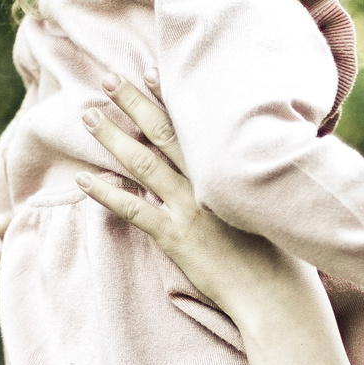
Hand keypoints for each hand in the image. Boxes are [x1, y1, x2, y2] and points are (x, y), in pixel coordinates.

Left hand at [75, 72, 317, 317]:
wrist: (274, 292)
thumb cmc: (278, 254)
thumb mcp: (268, 205)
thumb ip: (248, 182)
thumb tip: (242, 167)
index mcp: (227, 171)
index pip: (194, 125)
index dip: (169, 97)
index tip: (149, 72)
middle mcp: (205, 183)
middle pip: (162, 133)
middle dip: (133, 103)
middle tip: (108, 79)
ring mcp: (188, 209)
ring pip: (142, 164)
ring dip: (112, 137)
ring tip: (88, 116)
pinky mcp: (176, 237)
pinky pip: (133, 210)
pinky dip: (107, 194)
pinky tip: (85, 180)